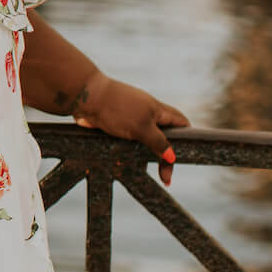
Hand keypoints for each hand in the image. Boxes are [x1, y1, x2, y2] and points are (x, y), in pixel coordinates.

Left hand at [71, 70, 189, 185]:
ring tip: (142, 170)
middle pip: (163, 134)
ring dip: (143, 154)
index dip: (186, 138)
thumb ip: (158, 141)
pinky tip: (120, 161)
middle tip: (163, 174)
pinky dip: (126, 150)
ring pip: (143, 138)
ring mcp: (129, 116)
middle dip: (163, 153)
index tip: (182, 157)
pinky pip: (125, 138)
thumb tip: (172, 155)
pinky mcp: (114, 122)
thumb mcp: (141, 128)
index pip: (181, 122)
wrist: (84, 97)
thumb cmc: (116, 109)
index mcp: (157, 109)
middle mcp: (145, 112)